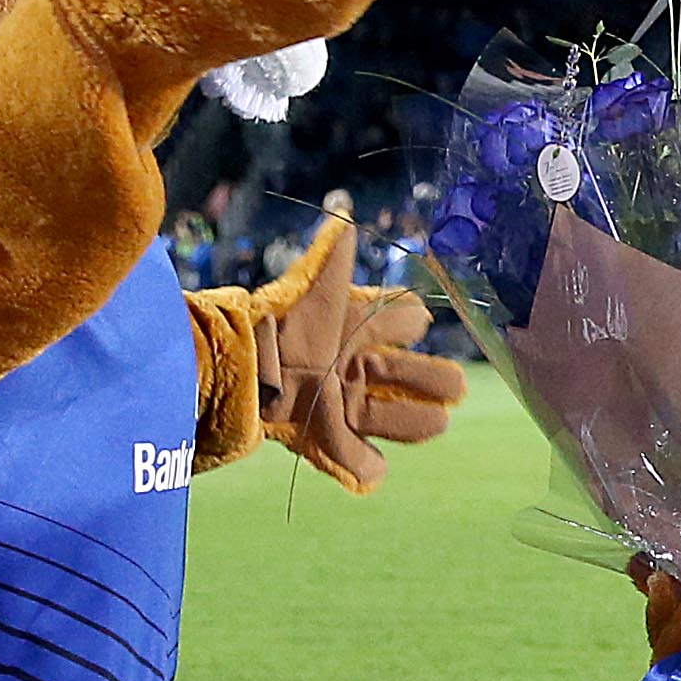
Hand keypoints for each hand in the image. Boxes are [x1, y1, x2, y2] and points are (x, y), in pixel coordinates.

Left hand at [244, 221, 462, 492]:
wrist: (245, 370)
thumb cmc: (283, 326)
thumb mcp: (312, 291)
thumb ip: (332, 256)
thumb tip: (343, 213)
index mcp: (361, 330)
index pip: (409, 321)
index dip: (410, 322)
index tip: (409, 323)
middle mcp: (361, 369)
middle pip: (423, 378)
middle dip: (434, 380)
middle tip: (434, 384)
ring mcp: (349, 407)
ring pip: (406, 422)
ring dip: (416, 422)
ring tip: (421, 418)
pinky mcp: (331, 442)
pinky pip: (363, 464)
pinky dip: (368, 468)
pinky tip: (369, 465)